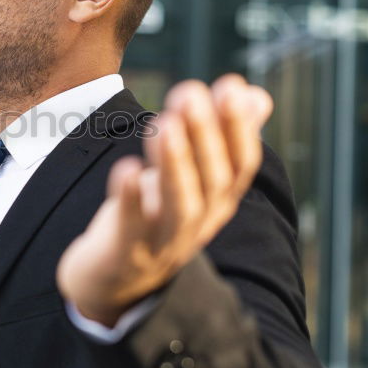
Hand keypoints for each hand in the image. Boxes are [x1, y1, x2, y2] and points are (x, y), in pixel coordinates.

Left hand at [56, 75, 273, 326]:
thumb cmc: (154, 216)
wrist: (111, 281)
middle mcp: (199, 223)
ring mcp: (164, 243)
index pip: (240, 165)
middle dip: (204, 135)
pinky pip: (133, 228)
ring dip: (175, 163)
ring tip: (164, 123)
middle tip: (189, 91)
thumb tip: (257, 95)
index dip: (239, 128)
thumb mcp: (190, 178)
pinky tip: (126, 169)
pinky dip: (131, 199)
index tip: (230, 86)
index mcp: (217, 202)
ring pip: (180, 205)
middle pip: (212, 181)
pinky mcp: (127, 254)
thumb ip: (223, 137)